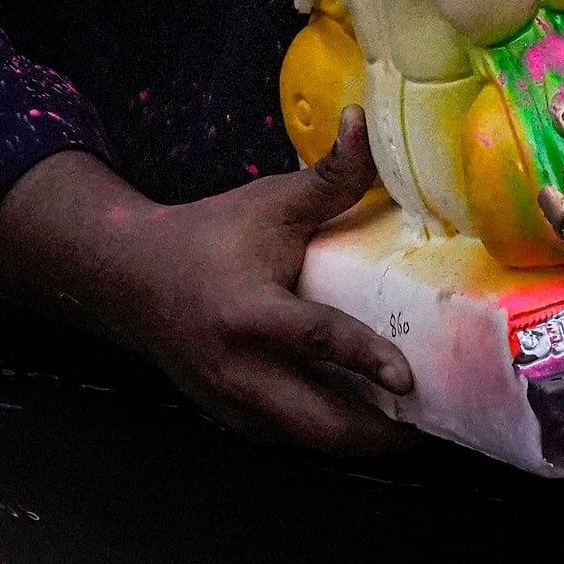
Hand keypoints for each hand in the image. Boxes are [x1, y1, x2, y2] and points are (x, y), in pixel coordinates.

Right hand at [0, 112, 416, 454]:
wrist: (131, 279)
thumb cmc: (208, 236)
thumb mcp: (269, 204)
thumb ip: (326, 177)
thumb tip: (365, 122)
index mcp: (250, 313)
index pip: (317, 341)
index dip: (367, 360)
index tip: (410, 379)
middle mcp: (240, 370)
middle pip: (318, 424)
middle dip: (377, 435)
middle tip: (431, 422)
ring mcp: (233, 402)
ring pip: (306, 441)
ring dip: (358, 440)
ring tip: (410, 429)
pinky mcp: (231, 418)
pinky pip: (289, 437)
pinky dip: (327, 434)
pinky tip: (364, 421)